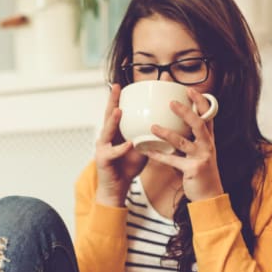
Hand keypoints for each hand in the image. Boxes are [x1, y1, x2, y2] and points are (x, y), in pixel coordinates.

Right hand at [94, 83, 147, 206]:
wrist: (117, 188)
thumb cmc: (127, 166)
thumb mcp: (141, 146)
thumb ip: (148, 135)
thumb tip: (168, 123)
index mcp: (115, 132)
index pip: (117, 111)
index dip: (120, 98)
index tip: (125, 84)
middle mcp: (106, 137)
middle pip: (108, 115)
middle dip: (112, 101)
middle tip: (116, 87)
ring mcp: (103, 147)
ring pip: (107, 131)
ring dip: (113, 121)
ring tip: (120, 111)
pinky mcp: (103, 160)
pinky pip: (113, 153)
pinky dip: (121, 148)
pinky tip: (129, 144)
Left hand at [142, 87, 223, 201]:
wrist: (209, 195)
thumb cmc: (200, 171)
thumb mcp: (198, 151)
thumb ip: (189, 138)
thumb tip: (175, 123)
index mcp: (208, 138)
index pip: (207, 116)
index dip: (200, 102)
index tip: (190, 89)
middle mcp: (207, 145)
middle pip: (199, 124)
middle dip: (186, 112)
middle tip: (171, 102)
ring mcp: (201, 157)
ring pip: (184, 142)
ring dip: (167, 133)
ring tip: (153, 127)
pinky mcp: (193, 169)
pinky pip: (173, 161)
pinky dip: (159, 156)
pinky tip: (147, 151)